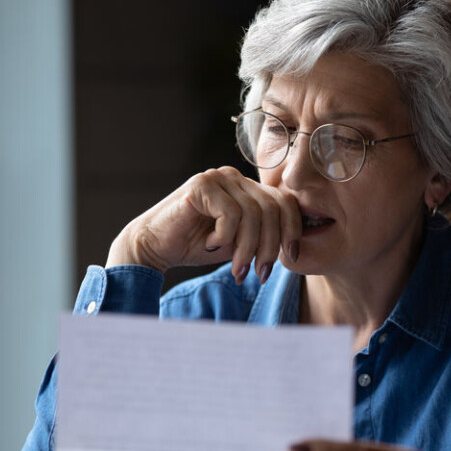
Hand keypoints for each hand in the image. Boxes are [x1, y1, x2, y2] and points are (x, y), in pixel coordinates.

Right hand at [105, 166, 301, 283]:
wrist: (153, 247)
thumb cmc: (196, 246)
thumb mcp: (240, 243)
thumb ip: (264, 237)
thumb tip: (297, 248)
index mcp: (247, 187)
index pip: (285, 202)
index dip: (292, 231)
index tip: (291, 258)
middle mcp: (234, 177)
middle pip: (273, 208)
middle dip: (270, 246)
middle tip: (258, 273)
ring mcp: (217, 178)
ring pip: (253, 214)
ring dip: (247, 248)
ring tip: (237, 268)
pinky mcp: (200, 185)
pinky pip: (231, 214)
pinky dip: (224, 237)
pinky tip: (210, 244)